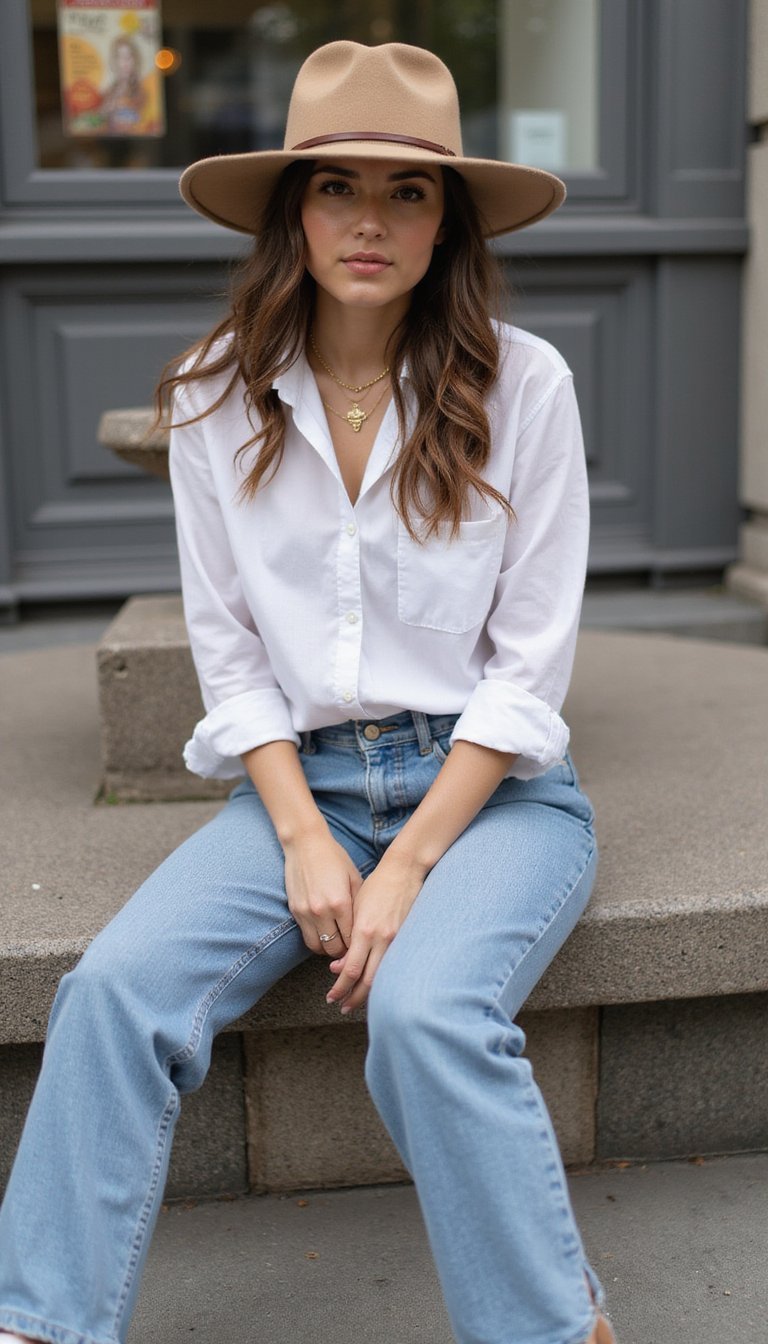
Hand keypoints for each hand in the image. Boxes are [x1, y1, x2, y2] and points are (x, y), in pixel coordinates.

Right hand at [283, 829, 362, 956]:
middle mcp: (321, 911)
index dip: (358, 945)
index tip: (362, 945)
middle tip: (350, 948)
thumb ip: (359, 905)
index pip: (351, 938)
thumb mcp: (355, 878)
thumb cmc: (334, 858)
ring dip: (328, 948)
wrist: (305, 843)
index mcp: (340, 903)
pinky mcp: (295, 911)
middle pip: (334, 948)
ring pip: (318, 947)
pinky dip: (316, 939)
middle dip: (344, 952)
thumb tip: (364, 928)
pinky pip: (306, 936)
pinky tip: (325, 933)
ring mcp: (306, 912)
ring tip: (337, 943)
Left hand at [326, 850, 427, 1013]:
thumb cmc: (376, 886)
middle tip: (340, 1006)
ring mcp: (396, 940)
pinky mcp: (406, 939)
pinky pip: (391, 966)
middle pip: (366, 980)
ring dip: (366, 993)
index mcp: (365, 930)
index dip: (340, 987)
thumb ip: (347, 939)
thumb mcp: (356, 908)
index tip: (331, 996)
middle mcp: (381, 939)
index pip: (351, 969)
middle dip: (352, 997)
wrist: (404, 871)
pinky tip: (372, 985)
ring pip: (381, 977)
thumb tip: (337, 966)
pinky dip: (380, 979)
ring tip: (353, 1003)